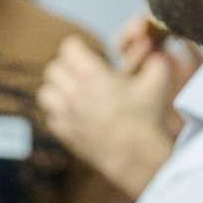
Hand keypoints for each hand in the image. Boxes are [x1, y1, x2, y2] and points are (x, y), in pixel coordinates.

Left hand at [36, 15, 198, 196]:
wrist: (137, 155)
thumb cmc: (146, 117)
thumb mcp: (157, 82)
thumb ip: (155, 62)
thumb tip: (156, 53)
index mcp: (91, 74)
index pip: (68, 47)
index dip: (78, 48)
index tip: (89, 53)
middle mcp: (73, 91)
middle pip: (53, 68)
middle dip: (67, 67)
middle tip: (81, 72)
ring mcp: (66, 114)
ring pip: (45, 93)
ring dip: (57, 90)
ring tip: (72, 92)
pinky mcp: (65, 134)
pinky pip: (50, 118)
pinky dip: (58, 114)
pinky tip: (74, 115)